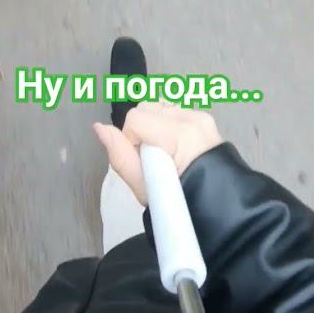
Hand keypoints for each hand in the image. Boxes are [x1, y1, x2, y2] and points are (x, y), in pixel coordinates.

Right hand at [92, 101, 223, 205]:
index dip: (131, 140)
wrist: (214, 206)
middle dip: (141, 129)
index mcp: (180, 135)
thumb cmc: (178, 203)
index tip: (143, 162)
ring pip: (159, 106)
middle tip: (151, 159)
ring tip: (163, 154)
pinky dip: (167, 125)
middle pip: (147, 106)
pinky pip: (174, 111)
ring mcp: (201, 117)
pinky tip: (173, 147)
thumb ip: (119, 154)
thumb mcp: (142, 186)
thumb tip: (99, 126)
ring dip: (154, 125)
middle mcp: (193, 119)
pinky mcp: (205, 118)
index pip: (136, 117)